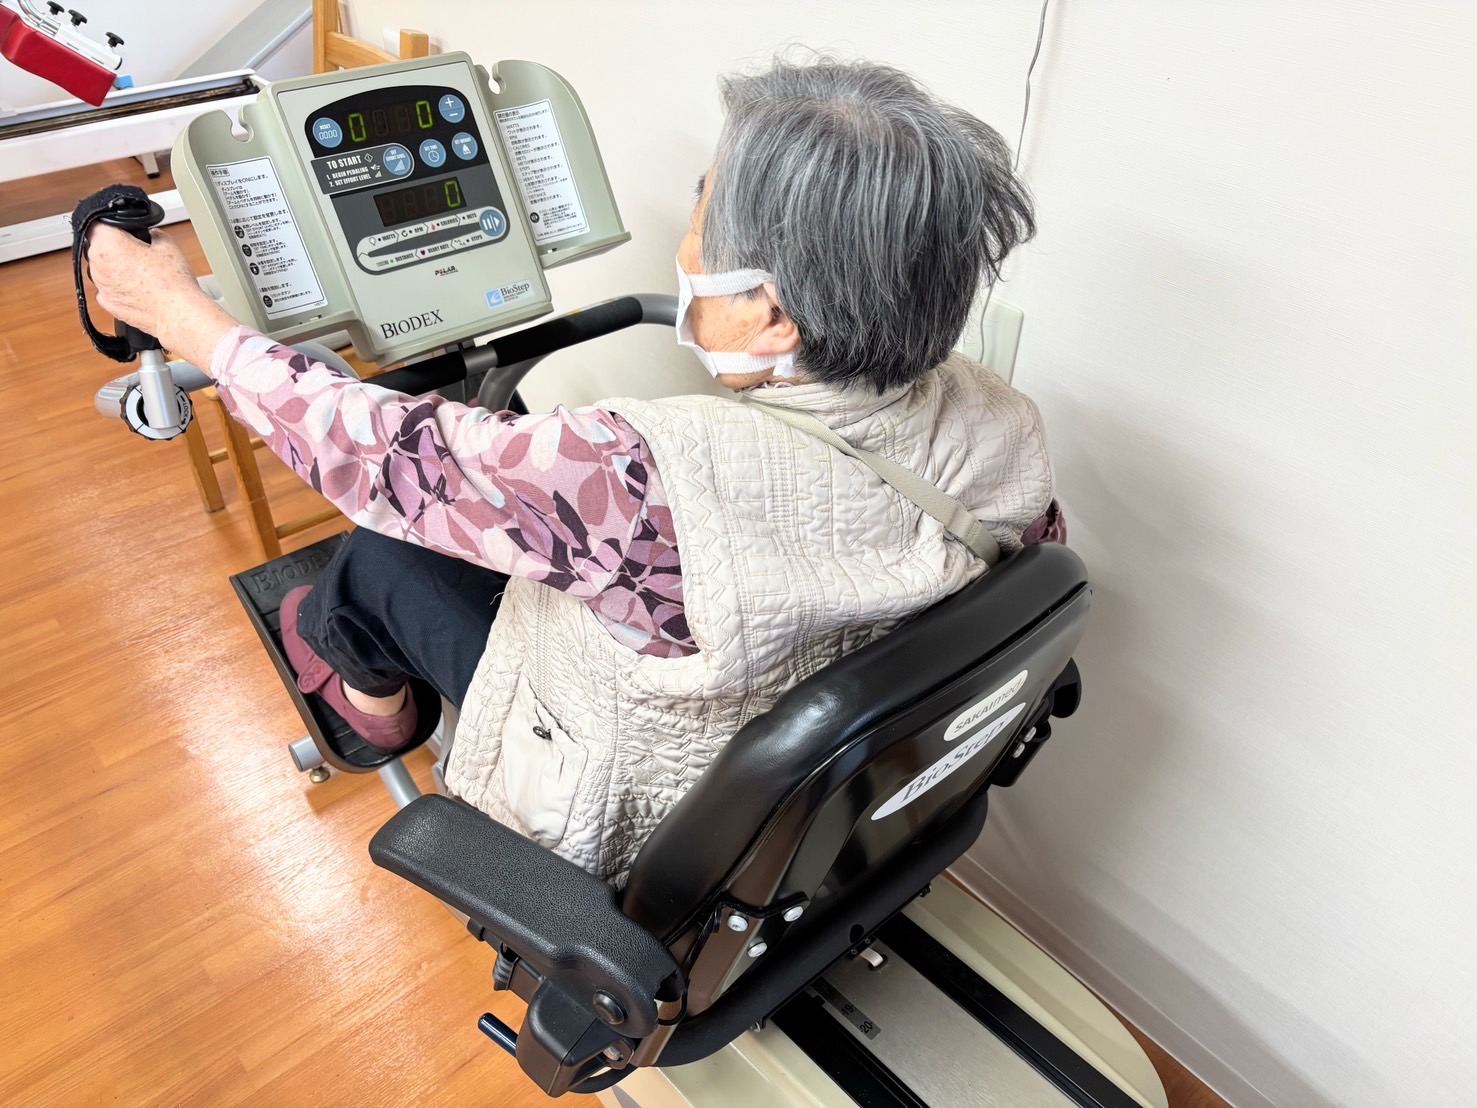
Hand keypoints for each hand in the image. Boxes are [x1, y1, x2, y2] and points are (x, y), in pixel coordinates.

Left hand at [86, 225, 236, 366]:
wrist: (178, 314)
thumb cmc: (172, 282)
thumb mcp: (167, 244)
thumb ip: (152, 234)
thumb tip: (150, 235)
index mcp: (107, 245)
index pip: (97, 223)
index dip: (113, 224)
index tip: (124, 229)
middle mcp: (97, 266)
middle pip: (99, 247)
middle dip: (117, 247)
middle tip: (141, 253)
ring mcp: (101, 287)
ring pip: (103, 269)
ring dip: (117, 268)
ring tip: (144, 273)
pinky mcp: (108, 304)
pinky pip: (109, 288)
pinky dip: (120, 287)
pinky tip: (139, 288)